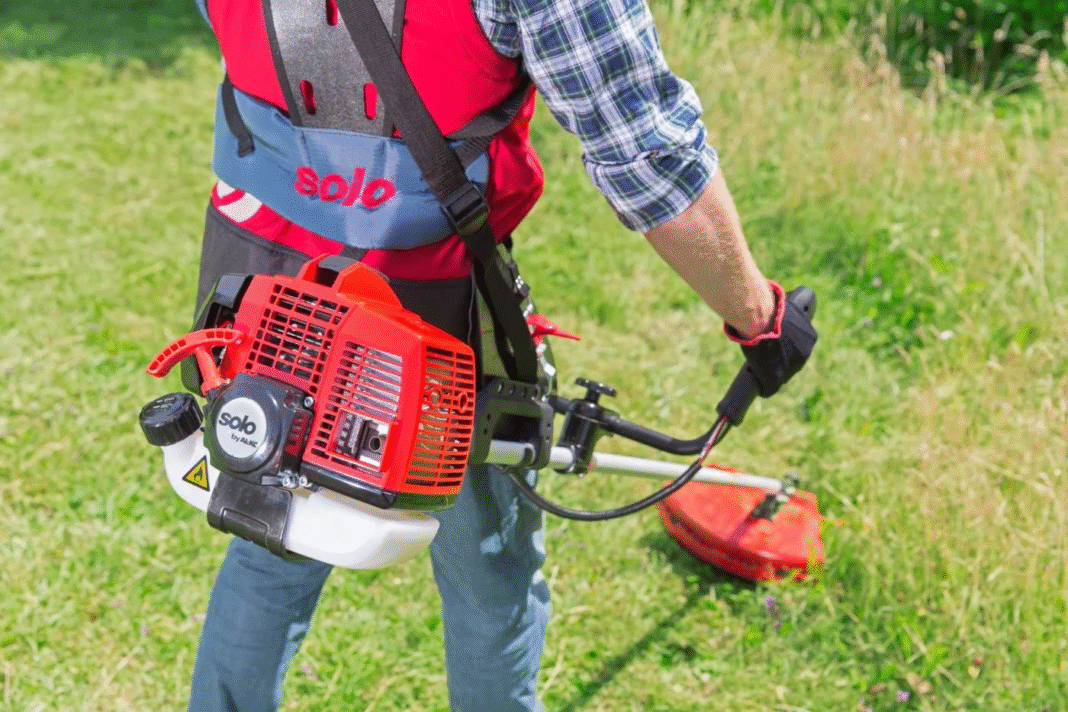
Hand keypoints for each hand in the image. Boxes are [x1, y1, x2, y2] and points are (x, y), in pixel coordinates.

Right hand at [724, 282, 816, 396]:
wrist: (760, 318)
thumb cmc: (768, 308)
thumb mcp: (782, 308)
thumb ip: (783, 314)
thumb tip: (780, 304)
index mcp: (810, 336)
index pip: (798, 348)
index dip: (785, 348)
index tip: (774, 346)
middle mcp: (805, 354)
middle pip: (791, 364)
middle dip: (779, 361)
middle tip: (764, 356)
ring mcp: (791, 368)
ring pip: (781, 376)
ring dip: (771, 373)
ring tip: (758, 368)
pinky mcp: (776, 378)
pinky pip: (770, 388)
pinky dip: (764, 388)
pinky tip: (758, 387)